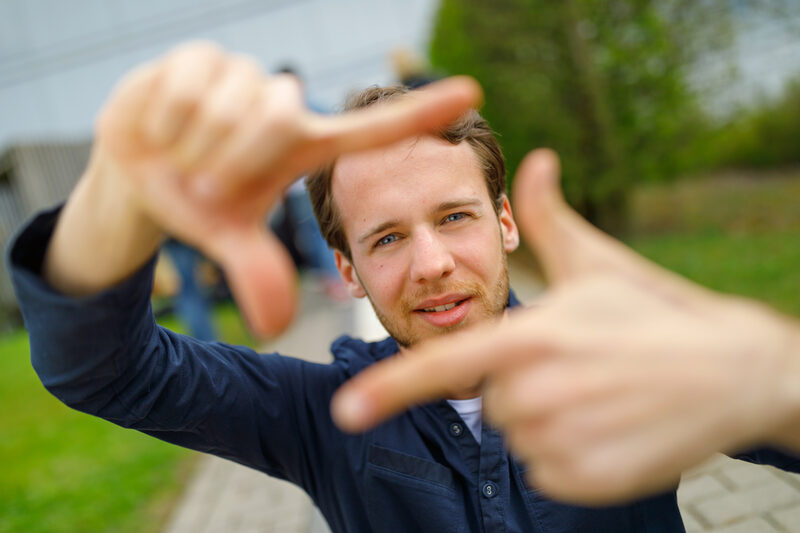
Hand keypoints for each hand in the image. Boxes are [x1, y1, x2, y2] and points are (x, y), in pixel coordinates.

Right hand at [52, 42, 480, 335]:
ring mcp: (242, 75)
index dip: (420, 113)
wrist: (138, 175)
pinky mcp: (197, 55)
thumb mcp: (230, 240)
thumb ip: (257, 272)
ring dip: (193, 145)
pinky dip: (163, 120)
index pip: (374, 129)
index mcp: (305, 147)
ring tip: (182, 154)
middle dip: (232, 158)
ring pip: (227, 103)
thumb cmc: (199, 204)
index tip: (472, 94)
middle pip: (277, 114)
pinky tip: (161, 127)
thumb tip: (273, 327)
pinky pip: (184, 85)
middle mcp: (283, 105)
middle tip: (206, 181)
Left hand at [331, 149, 799, 503]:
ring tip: (600, 394)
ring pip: (520, 438)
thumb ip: (549, 219)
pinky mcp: (585, 479)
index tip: (346, 412)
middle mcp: (537, 393)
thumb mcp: (596, 264)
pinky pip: (547, 470)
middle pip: (491, 404)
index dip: (388, 390)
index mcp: (529, 338)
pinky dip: (571, 455)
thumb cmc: (653, 313)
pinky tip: (612, 426)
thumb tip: (536, 158)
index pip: (444, 368)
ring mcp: (562, 441)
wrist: (731, 371)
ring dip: (549, 421)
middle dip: (523, 388)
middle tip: (580, 368)